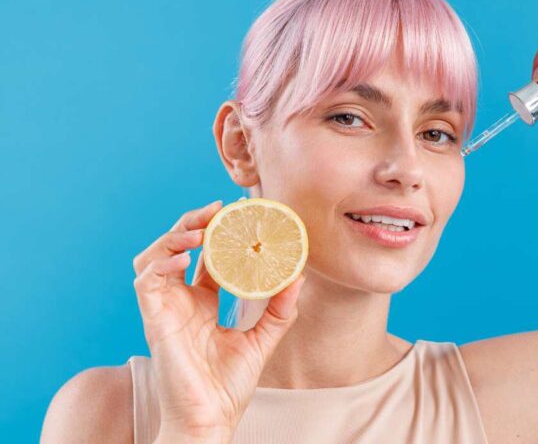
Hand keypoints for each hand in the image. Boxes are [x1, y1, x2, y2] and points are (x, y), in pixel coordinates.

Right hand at [133, 200, 306, 439]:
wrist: (211, 420)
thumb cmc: (227, 387)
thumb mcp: (262, 340)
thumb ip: (279, 309)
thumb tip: (299, 276)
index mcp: (202, 303)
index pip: (206, 256)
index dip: (218, 232)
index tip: (240, 212)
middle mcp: (180, 301)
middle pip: (177, 248)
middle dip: (194, 223)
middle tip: (220, 210)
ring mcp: (164, 309)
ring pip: (154, 257)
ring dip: (174, 236)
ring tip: (200, 228)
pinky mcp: (154, 320)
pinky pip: (146, 281)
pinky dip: (161, 263)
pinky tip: (185, 258)